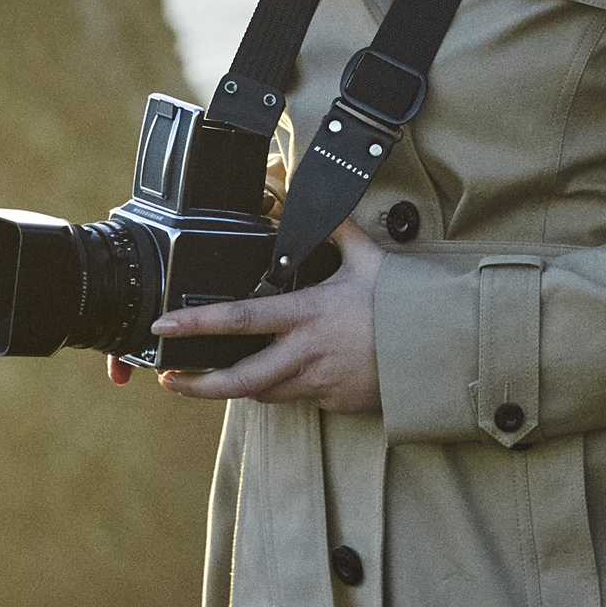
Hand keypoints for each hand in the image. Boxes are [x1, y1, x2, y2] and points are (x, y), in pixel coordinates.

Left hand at [155, 223, 385, 413]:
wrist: (440, 347)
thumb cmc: (404, 301)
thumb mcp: (368, 258)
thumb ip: (337, 231)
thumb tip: (320, 203)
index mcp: (307, 314)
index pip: (239, 319)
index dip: (196, 324)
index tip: (165, 325)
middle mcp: (306, 353)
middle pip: (239, 379)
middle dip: (198, 385)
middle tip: (170, 380)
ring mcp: (320, 383)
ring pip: (266, 393)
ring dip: (241, 387)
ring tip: (216, 379)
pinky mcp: (336, 403)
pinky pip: (301, 398)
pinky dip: (288, 387)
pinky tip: (288, 375)